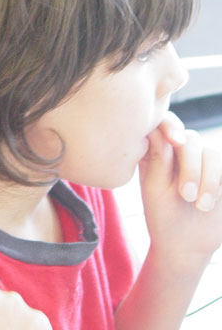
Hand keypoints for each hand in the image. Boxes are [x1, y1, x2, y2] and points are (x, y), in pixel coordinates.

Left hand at [139, 112, 221, 260]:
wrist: (185, 245)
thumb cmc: (162, 215)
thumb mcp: (154, 188)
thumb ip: (157, 158)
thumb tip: (156, 128)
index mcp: (158, 151)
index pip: (165, 124)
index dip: (171, 125)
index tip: (176, 142)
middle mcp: (181, 152)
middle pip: (192, 139)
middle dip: (192, 167)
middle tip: (185, 196)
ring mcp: (205, 163)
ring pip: (214, 153)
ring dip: (210, 180)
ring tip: (201, 206)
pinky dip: (220, 181)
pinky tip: (211, 201)